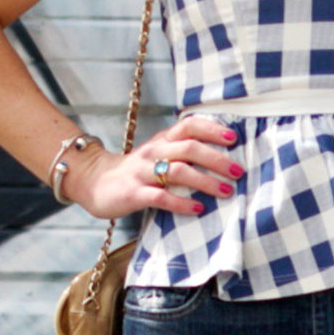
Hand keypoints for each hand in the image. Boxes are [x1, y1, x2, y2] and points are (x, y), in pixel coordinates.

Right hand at [73, 115, 243, 220]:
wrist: (95, 182)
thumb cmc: (137, 170)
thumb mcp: (158, 154)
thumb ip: (183, 151)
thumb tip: (223, 156)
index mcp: (162, 140)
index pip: (189, 125)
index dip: (212, 129)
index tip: (234, 137)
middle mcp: (153, 152)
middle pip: (189, 148)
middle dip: (216, 159)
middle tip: (238, 171)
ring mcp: (142, 172)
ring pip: (177, 171)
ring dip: (205, 181)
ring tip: (226, 191)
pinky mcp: (133, 193)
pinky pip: (160, 197)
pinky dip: (181, 202)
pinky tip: (198, 209)